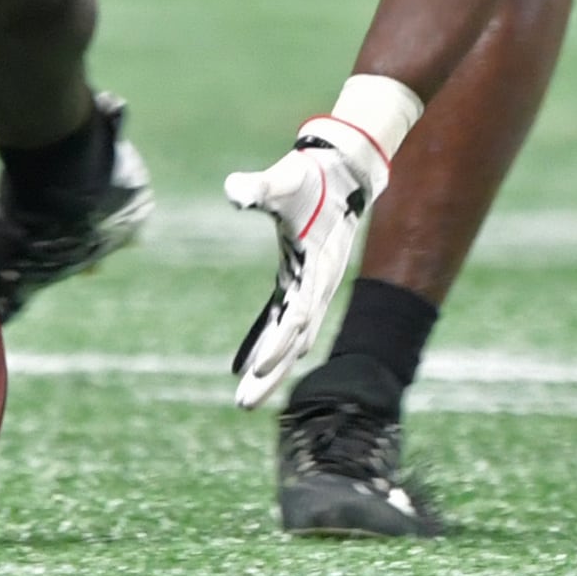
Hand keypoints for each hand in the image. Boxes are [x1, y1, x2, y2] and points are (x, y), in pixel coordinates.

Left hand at [221, 111, 398, 408]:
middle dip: (272, 373)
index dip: (279, 341)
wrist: (343, 170)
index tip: (258, 366)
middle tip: (244, 404)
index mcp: (317, 267)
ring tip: (246, 399)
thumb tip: (233, 190)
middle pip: (295, 339)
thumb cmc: (312, 175)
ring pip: (292, 337)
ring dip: (272, 367)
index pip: (298, 314)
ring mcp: (310, 286)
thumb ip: (258, 188)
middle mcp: (317, 284)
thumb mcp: (285, 180)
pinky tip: (251, 364)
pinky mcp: (301, 280)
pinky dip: (270, 343)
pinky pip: (284, 321)